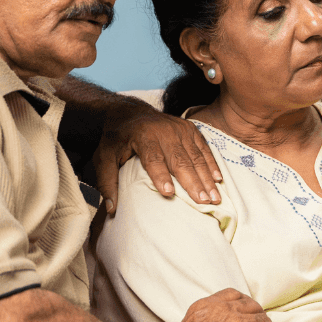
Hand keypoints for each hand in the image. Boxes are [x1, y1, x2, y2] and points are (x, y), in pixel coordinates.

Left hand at [96, 110, 221, 213]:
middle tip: (203, 202)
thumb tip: (111, 209)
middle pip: (180, 160)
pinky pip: (204, 149)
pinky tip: (218, 180)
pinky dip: (212, 165)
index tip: (169, 193)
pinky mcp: (191, 129)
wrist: (131, 112)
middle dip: (193, 182)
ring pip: (196, 157)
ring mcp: (180, 129)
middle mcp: (165, 130)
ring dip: (206, 178)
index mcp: (143, 135)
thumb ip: (106, 182)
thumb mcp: (103, 157)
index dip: (161, 176)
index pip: (153, 158)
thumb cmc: (117, 138)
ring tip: (214, 198)